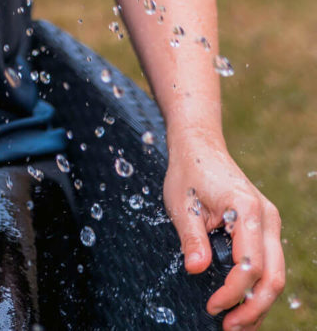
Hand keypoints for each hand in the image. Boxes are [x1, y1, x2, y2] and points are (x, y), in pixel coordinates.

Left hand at [164, 132, 283, 328]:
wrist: (199, 145)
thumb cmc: (188, 171)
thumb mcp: (181, 203)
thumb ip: (191, 237)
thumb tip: (195, 270)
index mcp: (247, 209)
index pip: (249, 265)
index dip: (232, 293)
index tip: (211, 308)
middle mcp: (267, 217)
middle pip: (272, 276)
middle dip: (253, 308)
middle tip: (228, 328)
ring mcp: (269, 222)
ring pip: (276, 274)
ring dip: (259, 304)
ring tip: (236, 325)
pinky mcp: (264, 228)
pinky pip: (270, 265)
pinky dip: (260, 289)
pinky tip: (243, 307)